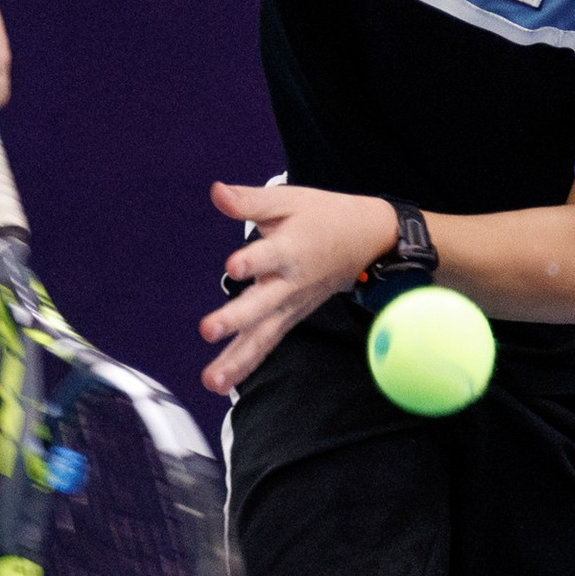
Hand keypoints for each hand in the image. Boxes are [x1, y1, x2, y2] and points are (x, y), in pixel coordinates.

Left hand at [199, 179, 398, 396]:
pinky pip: (267, 345)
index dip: (253, 260)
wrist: (365, 240)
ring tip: (213, 380)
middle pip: (263, 304)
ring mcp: (291, 306)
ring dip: (237, 360)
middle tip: (209, 329)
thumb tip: (216, 192)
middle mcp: (291, 283)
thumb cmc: (323, 218)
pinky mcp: (290, 318)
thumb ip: (249, 201)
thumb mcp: (288, 201)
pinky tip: (223, 383)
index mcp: (291, 249)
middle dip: (236, 319)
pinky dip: (246, 365)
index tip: (234, 264)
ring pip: (264, 336)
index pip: (270, 255)